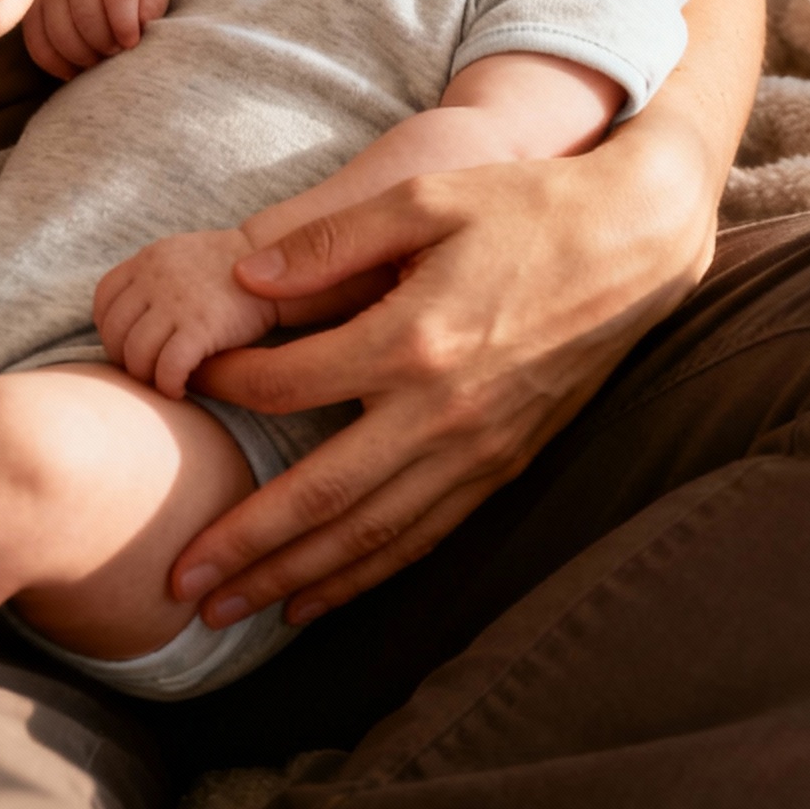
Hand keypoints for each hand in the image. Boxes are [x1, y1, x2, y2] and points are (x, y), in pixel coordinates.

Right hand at [24, 0, 169, 80]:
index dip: (125, 26)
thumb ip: (152, 5)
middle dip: (104, 44)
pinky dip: (56, 64)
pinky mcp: (32, 7)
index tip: (132, 43)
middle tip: (115, 52)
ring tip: (98, 60)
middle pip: (85, 17)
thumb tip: (140, 24)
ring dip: (82, 57)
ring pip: (59, 34)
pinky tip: (75, 69)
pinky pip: (37, 44)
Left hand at [95, 228, 277, 399]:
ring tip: (165, 381)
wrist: (278, 270)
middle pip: (115, 332)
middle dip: (126, 359)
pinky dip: (168, 386)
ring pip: (136, 355)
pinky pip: (167, 367)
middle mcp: (155, 277)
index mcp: (148, 259)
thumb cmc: (229, 273)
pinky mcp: (202, 326)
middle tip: (149, 370)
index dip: (111, 331)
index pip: (104, 300)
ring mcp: (176, 302)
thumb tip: (124, 328)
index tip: (130, 346)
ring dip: (146, 377)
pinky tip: (180, 390)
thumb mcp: (181, 259)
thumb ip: (151, 281)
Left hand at [171, 122, 724, 628]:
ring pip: (370, 537)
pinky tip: (318, 598)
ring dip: (294, 579)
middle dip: (242, 544)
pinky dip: (365, 577)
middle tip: (176, 580)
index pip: (289, 384)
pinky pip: (423, 537)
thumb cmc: (526, 206)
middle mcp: (442, 412)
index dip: (225, 386)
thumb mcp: (426, 196)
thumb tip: (246, 282)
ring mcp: (477, 449)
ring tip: (228, 612)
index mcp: (413, 339)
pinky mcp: (505, 467)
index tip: (182, 383)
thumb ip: (331, 240)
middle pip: (319, 497)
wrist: (633, 242)